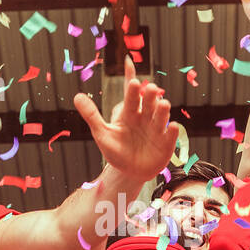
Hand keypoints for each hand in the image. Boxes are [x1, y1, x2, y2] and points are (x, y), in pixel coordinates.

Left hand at [74, 58, 177, 184]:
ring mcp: (156, 129)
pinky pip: (170, 135)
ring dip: (162, 110)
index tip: (131, 77)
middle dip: (150, 96)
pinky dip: (172, 131)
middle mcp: (144, 118)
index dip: (131, 85)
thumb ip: (91, 115)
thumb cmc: (115, 151)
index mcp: (129, 113)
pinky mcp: (166, 143)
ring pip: (161, 116)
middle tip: (149, 89)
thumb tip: (76, 96)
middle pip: (148, 103)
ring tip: (162, 104)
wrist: (129, 172)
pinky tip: (173, 126)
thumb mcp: (102, 134)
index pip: (130, 96)